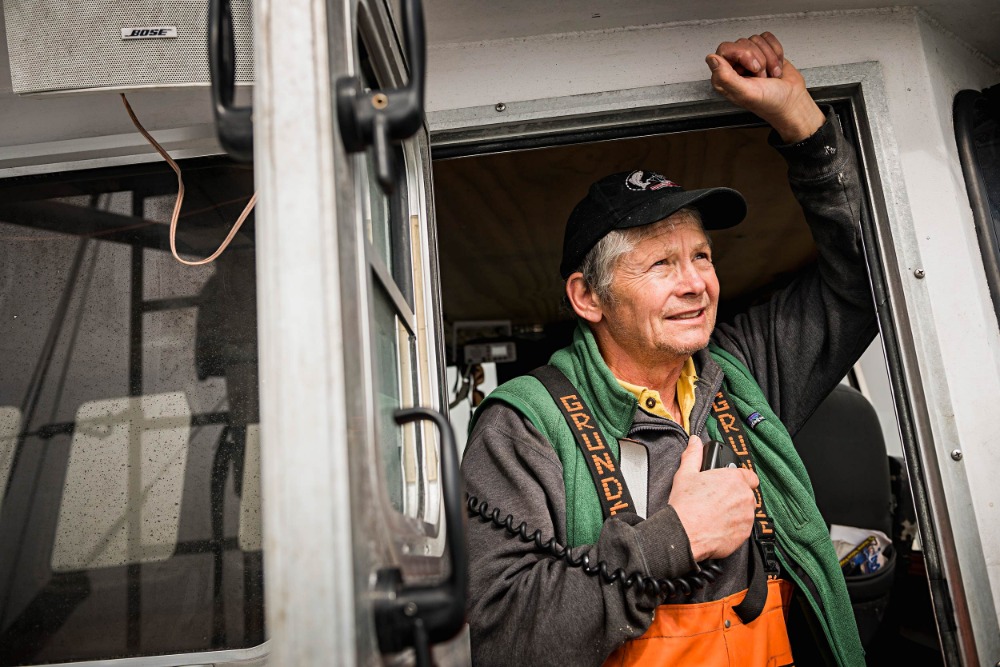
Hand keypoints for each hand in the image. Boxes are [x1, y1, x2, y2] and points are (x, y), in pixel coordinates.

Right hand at [669, 436, 758, 561]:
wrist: (684, 533)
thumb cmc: (685, 504)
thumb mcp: (686, 474)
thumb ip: (693, 455)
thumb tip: (695, 441)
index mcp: (734, 479)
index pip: (750, 476)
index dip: (739, 480)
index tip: (728, 485)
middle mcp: (745, 496)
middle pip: (746, 494)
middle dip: (735, 497)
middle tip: (717, 501)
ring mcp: (747, 516)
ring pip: (746, 511)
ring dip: (736, 512)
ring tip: (716, 515)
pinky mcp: (744, 534)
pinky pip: (743, 528)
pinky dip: (734, 528)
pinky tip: (717, 527)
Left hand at [706, 32, 824, 142]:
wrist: (792, 101)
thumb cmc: (770, 102)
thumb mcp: (746, 93)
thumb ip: (725, 77)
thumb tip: (711, 59)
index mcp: (724, 77)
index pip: (725, 49)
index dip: (742, 55)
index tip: (754, 68)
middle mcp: (734, 66)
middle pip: (742, 42)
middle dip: (759, 59)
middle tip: (762, 76)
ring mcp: (749, 58)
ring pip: (756, 39)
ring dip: (770, 58)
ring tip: (770, 74)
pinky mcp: (763, 51)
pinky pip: (767, 38)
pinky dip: (776, 52)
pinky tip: (775, 67)